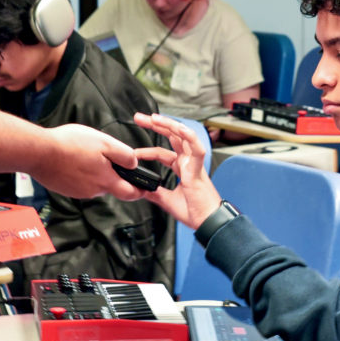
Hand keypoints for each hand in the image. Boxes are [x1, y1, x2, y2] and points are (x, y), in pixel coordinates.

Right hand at [32, 123, 148, 200]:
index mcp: (106, 180)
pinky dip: (80, 174)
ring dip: (94, 173)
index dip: (140, 191)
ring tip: (84, 155)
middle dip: (113, 175)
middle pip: (111, 186)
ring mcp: (78, 192)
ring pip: (94, 184)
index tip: (145, 188)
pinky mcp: (66, 190)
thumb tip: (134, 163)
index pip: (131, 193)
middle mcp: (94, 191)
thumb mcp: (104, 142)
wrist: (39, 152)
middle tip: (105, 158)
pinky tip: (72, 161)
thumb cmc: (70, 144)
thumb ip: (123, 154)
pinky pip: (79, 183)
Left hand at [129, 113, 223, 227]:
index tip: (132, 152)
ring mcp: (194, 164)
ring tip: (154, 118)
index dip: (147, 150)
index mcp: (182, 168)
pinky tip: (180, 128)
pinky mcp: (199, 169)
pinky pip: (197, 150)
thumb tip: (140, 189)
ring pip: (183, 137)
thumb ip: (154, 192)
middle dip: (156, 126)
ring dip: (169, 125)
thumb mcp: (167, 200)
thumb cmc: (194, 212)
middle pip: (172, 138)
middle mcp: (189, 163)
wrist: (207, 222)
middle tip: (140, 118)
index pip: (162, 152)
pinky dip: (190, 138)